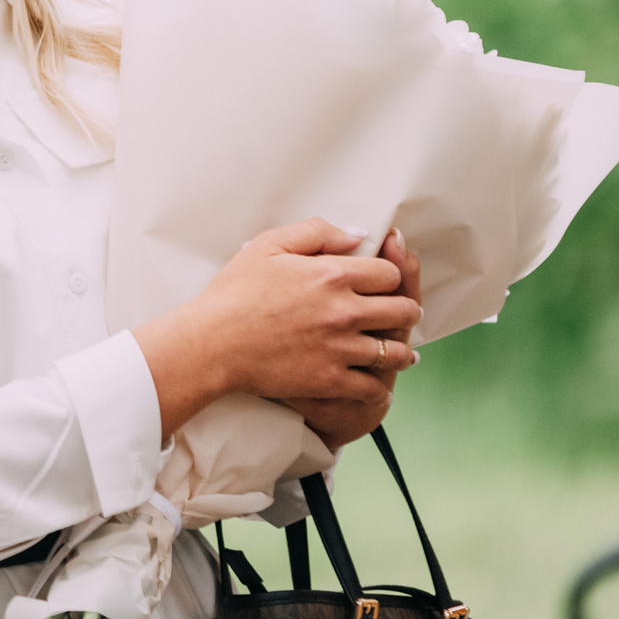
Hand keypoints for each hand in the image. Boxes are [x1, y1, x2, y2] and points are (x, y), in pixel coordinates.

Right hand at [133, 218, 422, 437]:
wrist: (213, 343)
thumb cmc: (235, 293)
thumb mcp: (269, 245)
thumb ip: (317, 232)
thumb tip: (356, 235)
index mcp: (333, 274)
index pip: (390, 274)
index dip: (391, 277)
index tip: (385, 284)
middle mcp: (344, 310)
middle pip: (403, 310)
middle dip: (406, 311)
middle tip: (403, 314)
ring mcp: (340, 348)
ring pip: (396, 351)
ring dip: (400, 350)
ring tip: (398, 351)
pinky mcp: (330, 379)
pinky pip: (373, 386)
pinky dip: (379, 386)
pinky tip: (377, 381)